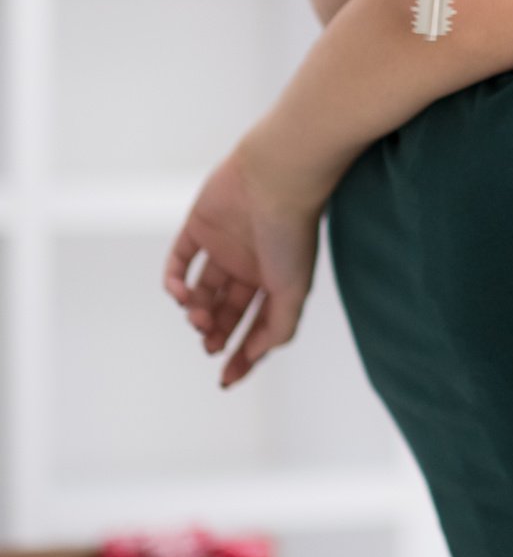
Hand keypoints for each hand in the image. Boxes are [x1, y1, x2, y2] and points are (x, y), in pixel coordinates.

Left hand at [162, 145, 320, 387]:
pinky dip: (174, 283)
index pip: (256, 324)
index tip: (227, 378)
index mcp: (276, 280)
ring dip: (196, 311)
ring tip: (199, 315)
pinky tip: (181, 294)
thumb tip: (257, 354)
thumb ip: (279, 326)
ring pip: (200, 292)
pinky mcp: (198, 228)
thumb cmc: (292, 231)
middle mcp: (250, 265)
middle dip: (216, 332)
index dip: (243, 353)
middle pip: (226, 311)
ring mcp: (223, 246)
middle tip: (209, 344)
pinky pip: (178, 262)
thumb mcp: (294, 289)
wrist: (276, 178)